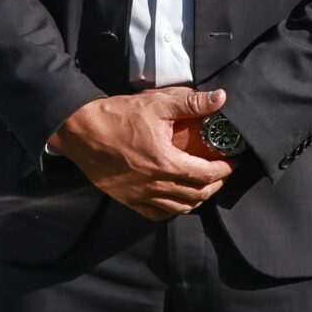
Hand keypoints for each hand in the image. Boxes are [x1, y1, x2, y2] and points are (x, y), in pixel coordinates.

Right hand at [48, 87, 235, 220]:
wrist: (79, 130)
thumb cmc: (117, 116)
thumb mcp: (156, 103)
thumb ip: (191, 103)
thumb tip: (220, 98)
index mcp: (166, 162)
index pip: (206, 174)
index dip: (224, 170)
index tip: (232, 162)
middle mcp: (155, 184)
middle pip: (197, 195)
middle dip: (215, 185)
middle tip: (222, 173)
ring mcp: (140, 195)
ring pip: (179, 208)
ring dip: (197, 199)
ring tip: (204, 187)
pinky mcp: (127, 199)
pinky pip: (156, 214)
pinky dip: (172, 210)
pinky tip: (176, 201)